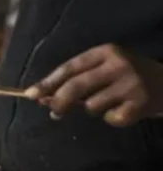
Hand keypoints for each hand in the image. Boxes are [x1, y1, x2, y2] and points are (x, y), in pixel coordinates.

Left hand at [24, 44, 162, 126]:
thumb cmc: (128, 75)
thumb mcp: (105, 68)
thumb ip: (78, 79)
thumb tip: (45, 97)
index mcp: (104, 51)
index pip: (68, 67)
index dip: (48, 82)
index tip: (30, 94)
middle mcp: (117, 64)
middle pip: (76, 85)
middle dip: (59, 101)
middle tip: (53, 112)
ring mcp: (130, 84)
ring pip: (92, 105)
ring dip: (93, 109)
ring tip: (108, 103)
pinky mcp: (141, 104)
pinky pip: (111, 119)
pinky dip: (113, 119)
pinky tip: (124, 111)